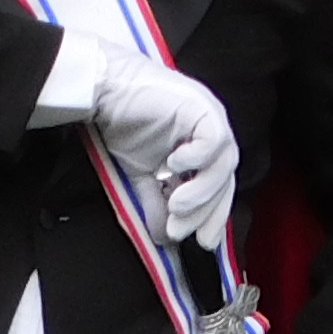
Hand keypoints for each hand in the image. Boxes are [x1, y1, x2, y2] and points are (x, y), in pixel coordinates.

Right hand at [85, 52, 238, 239]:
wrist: (108, 91)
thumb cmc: (124, 126)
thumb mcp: (142, 177)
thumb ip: (156, 204)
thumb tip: (165, 237)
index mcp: (202, 149)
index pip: (219, 188)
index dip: (213, 216)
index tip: (201, 242)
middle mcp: (212, 133)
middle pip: (225, 179)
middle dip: (206, 211)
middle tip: (181, 229)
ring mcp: (209, 118)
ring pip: (223, 164)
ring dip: (201, 192)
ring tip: (175, 206)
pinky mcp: (201, 107)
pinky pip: (213, 140)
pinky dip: (197, 158)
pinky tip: (172, 166)